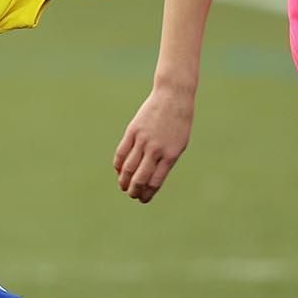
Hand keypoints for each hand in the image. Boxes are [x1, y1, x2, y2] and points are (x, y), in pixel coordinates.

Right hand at [113, 88, 194, 203]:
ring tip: (123, 186)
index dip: (147, 194)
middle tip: (132, 195)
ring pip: (127, 167)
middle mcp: (156, 149)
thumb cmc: (179, 124)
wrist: (173, 97)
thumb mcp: (178, 144)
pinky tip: (119, 170)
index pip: (154, 182)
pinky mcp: (132, 131)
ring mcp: (143, 139)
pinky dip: (118, 164)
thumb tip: (149, 178)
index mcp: (170, 155)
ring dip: (123, 181)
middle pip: (139, 178)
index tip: (143, 199)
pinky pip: (121, 152)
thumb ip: (165, 162)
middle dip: (134, 191)